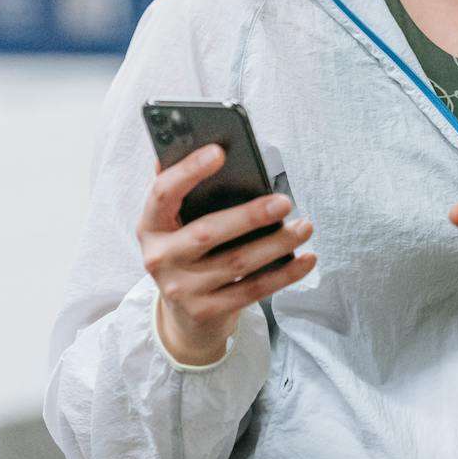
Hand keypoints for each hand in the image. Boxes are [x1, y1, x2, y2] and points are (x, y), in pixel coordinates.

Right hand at [137, 144, 316, 364]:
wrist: (185, 316)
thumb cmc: (190, 252)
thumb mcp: (178, 223)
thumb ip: (187, 189)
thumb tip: (203, 142)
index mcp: (151, 225)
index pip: (163, 193)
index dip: (188, 170)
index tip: (219, 151)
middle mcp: (159, 258)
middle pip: (207, 232)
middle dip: (250, 215)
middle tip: (286, 202)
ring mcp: (180, 289)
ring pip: (237, 263)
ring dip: (277, 243)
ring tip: (305, 227)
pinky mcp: (206, 312)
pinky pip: (252, 290)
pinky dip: (285, 274)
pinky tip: (306, 258)